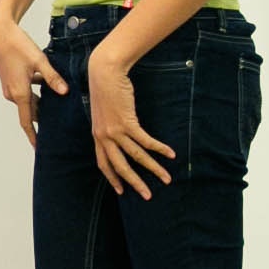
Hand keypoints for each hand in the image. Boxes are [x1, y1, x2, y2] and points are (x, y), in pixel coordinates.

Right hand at [0, 10, 66, 147]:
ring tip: (57, 100)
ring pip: (29, 101)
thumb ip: (52, 78)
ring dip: (41, 102)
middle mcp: (13, 94)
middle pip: (31, 112)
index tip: (39, 148)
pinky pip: (25, 92)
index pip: (27, 122)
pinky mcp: (10, 80)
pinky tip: (47, 82)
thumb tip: (64, 91)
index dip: (34, 136)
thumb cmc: (18, 45)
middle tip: (59, 122)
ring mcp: (10, 87)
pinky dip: (36, 91)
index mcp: (20, 93)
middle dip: (43, 117)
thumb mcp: (39, 61)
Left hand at [87, 48, 174, 198]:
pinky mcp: (127, 122)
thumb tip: (121, 134)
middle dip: (135, 183)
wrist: (104, 73)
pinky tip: (170, 154)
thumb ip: (110, 126)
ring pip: (136, 156)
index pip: (104, 163)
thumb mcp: (104, 112)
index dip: (113, 178)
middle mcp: (104, 137)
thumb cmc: (106, 90)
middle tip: (147, 195)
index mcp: (98, 136)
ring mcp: (115, 131)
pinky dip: (159, 149)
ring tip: (166, 178)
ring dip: (153, 169)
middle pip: (120, 166)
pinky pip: (146, 141)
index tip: (121, 191)